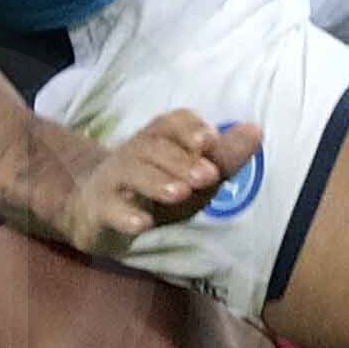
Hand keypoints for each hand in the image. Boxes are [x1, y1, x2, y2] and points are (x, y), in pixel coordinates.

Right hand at [54, 109, 252, 262]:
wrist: (92, 208)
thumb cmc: (154, 189)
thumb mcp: (190, 175)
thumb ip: (223, 157)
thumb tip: (257, 130)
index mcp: (156, 140)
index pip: (170, 123)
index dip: (189, 128)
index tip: (209, 139)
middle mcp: (133, 154)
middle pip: (153, 148)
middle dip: (181, 160)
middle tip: (208, 176)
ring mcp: (113, 181)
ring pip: (131, 174)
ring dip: (157, 182)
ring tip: (180, 193)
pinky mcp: (99, 210)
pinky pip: (109, 210)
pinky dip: (125, 216)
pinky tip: (142, 224)